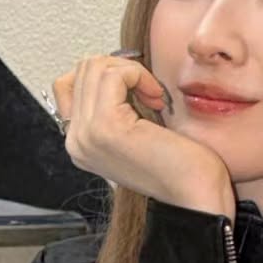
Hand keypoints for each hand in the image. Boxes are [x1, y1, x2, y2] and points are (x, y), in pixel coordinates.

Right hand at [47, 52, 234, 210]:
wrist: (195, 194)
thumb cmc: (179, 166)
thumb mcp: (135, 130)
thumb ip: (115, 106)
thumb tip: (112, 68)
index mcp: (80, 143)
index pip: (68, 84)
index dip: (105, 73)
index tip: (134, 88)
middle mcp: (76, 141)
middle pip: (82, 70)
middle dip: (120, 68)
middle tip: (149, 91)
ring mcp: (87, 135)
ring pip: (95, 68)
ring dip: (131, 71)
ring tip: (154, 96)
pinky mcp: (106, 127)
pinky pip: (113, 75)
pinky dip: (139, 75)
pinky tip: (156, 99)